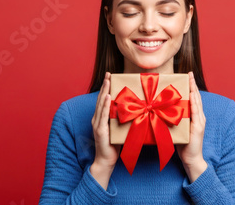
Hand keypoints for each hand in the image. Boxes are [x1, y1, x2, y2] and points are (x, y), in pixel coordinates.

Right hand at [90, 72, 120, 188]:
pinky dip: (105, 105)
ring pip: (101, 104)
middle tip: (109, 73)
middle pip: (101, 98)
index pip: (104, 99)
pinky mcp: (99, 130)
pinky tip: (107, 97)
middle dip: (105, 85)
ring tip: (108, 81)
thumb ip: (123, 119)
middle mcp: (97, 118)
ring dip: (104, 91)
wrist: (106, 161)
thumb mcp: (120, 128)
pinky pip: (102, 115)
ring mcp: (97, 124)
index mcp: (102, 117)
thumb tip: (137, 109)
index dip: (106, 87)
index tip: (110, 76)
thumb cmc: (115, 145)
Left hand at [176, 71, 207, 182]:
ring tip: (190, 80)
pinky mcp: (198, 127)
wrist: (191, 159)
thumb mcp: (177, 128)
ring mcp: (199, 121)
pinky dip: (194, 103)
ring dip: (194, 90)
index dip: (191, 86)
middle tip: (189, 73)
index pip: (193, 98)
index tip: (187, 76)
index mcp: (194, 116)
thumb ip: (173, 118)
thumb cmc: (182, 144)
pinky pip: (196, 113)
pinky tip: (192, 96)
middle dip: (192, 84)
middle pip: (196, 97)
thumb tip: (159, 109)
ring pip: (197, 102)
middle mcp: (199, 116)